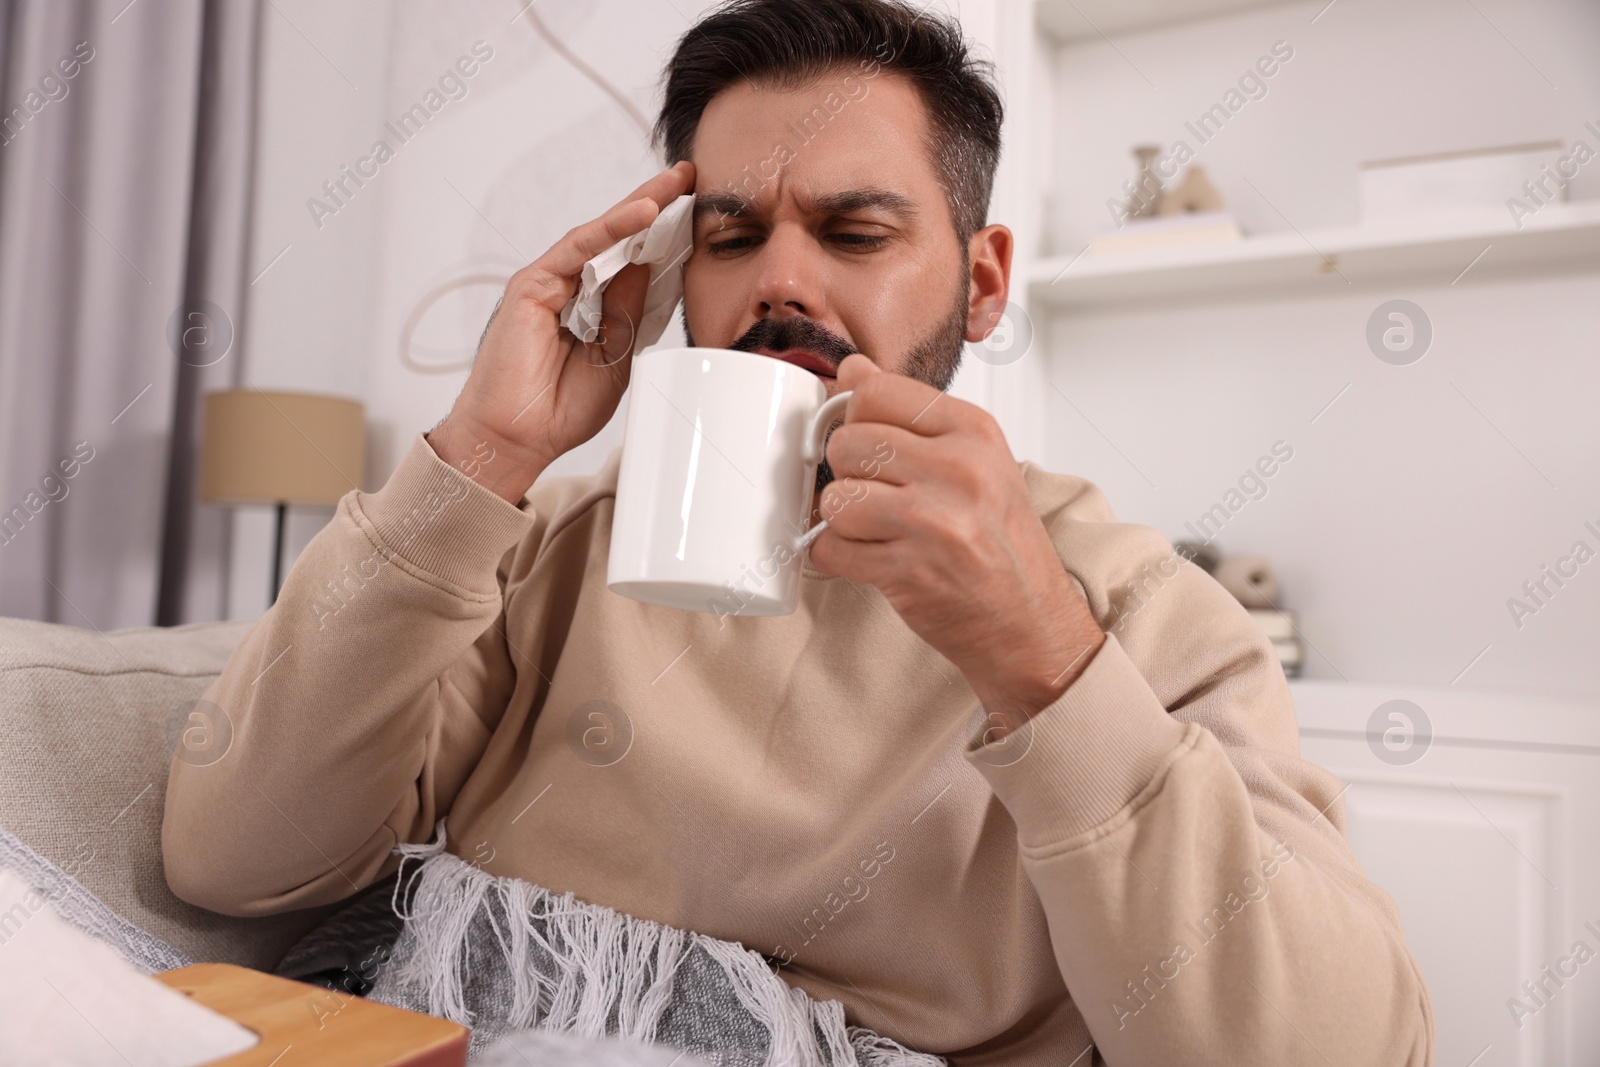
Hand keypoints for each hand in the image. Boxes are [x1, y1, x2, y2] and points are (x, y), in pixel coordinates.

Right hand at [427, 161, 696, 501]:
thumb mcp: (616, 357)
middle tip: (689, 175)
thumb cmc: (561, 408)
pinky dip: (610, 229)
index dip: (664, 238)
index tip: (699, 214)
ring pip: (600, 236)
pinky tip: (642, 213)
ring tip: (675, 184)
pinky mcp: (531, 286)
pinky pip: (577, 249)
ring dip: (639, 207)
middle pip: (618, 239)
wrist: (518, 438)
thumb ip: (630, 312)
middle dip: (655, 206)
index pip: (632, 262)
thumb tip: (650, 267)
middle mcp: (570, 289)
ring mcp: (549, 284)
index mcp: (593, 308)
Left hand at [808, 355, 1105, 734]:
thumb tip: (852, 370)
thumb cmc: (1004, 546)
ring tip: (878, 532)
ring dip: (842, 520)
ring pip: (833, 497)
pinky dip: (837, 559)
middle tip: (877, 496)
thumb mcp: (977, 462)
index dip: (856, 418)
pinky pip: (830, 549)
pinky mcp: (905, 571)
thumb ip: (913, 416)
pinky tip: (870, 560)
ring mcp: (930, 522)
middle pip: (847, 442)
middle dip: (848, 473)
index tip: (868, 443)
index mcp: (974, 432)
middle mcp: (955, 470)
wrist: (1032, 625)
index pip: (875, 391)